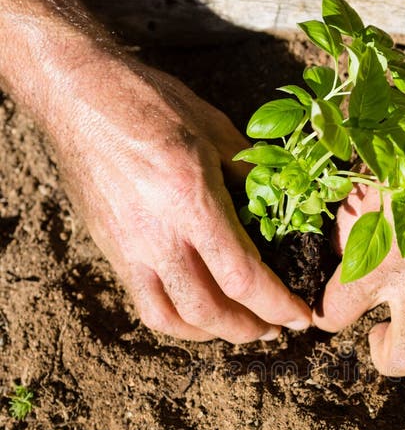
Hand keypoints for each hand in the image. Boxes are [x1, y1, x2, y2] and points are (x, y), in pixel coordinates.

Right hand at [48, 56, 310, 342]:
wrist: (77, 95)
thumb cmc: (149, 102)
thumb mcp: (214, 128)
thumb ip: (248, 174)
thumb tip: (276, 207)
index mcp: (190, 200)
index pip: (242, 276)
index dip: (277, 305)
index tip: (301, 316)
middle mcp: (158, 234)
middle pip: (209, 310)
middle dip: (250, 329)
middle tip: (276, 329)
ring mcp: (130, 247)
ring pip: (174, 318)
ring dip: (214, 334)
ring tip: (240, 330)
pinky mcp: (112, 251)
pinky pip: (146, 305)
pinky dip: (178, 322)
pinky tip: (198, 316)